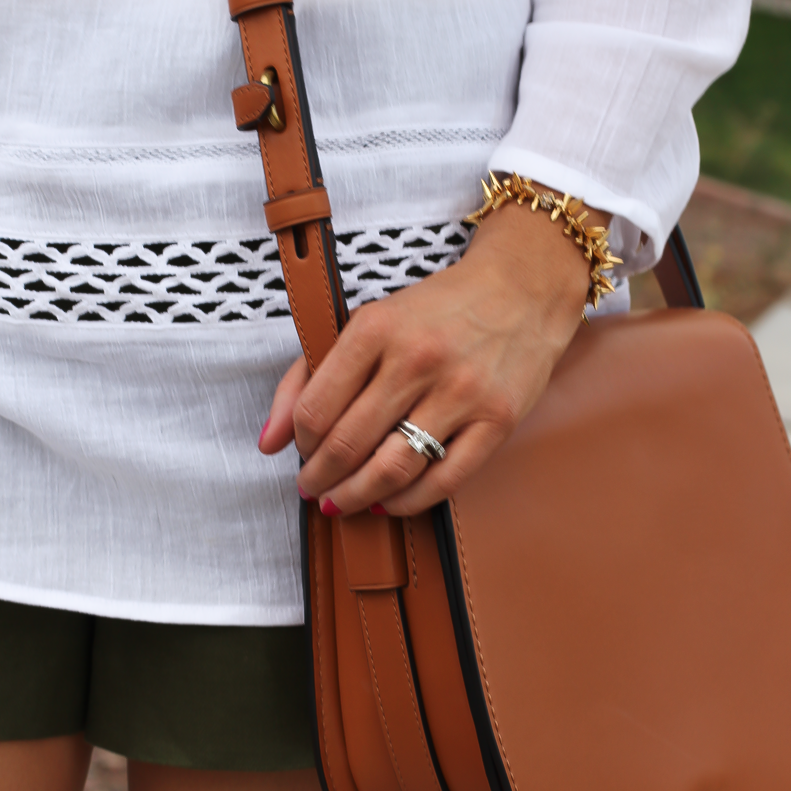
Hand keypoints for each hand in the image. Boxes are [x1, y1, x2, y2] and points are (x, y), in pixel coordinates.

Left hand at [259, 195, 608, 516]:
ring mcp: (461, 392)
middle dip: (320, 479)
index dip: (300, 443)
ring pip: (391, 469)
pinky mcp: (497, 420)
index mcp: (377, 328)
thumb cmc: (438, 310)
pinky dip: (407, 502)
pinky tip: (388, 501)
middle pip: (348, 444)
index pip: (316, 408)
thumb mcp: (368, 323)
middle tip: (313, 489)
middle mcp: (418, 359)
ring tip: (342, 502)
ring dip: (355, 497)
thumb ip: (308, 375)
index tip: (301, 452)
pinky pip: (443, 481)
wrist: (521, 288)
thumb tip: (268, 442)